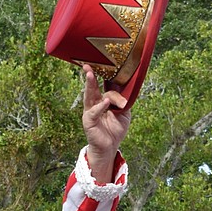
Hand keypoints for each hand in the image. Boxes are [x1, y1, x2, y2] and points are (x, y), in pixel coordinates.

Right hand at [82, 64, 131, 182]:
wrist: (110, 147)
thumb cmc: (116, 129)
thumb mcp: (124, 113)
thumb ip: (124, 101)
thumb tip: (124, 94)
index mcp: (103, 99)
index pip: (102, 85)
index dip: (101, 75)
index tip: (100, 64)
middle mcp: (95, 103)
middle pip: (92, 87)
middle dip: (90, 76)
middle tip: (87, 65)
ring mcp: (91, 111)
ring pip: (89, 96)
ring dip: (89, 85)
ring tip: (89, 75)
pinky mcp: (89, 121)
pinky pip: (94, 112)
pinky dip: (100, 106)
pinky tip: (105, 102)